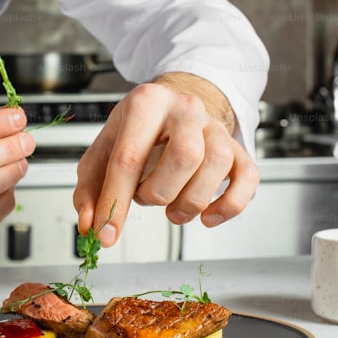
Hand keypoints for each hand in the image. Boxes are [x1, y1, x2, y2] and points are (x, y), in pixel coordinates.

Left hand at [73, 75, 258, 246]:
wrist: (172, 108)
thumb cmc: (136, 133)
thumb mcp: (102, 153)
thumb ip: (90, 190)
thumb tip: (91, 224)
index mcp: (146, 103)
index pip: (129, 158)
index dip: (115, 203)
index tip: (106, 234)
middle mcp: (185, 109)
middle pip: (184, 156)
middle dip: (160, 193)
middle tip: (147, 199)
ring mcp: (215, 126)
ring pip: (216, 165)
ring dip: (191, 201)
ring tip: (173, 209)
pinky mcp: (237, 147)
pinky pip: (247, 177)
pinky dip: (230, 205)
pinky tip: (208, 216)